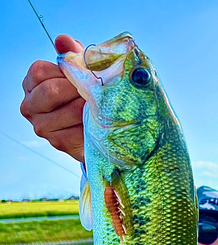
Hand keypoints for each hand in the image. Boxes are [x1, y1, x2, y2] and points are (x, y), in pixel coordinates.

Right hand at [20, 35, 84, 162]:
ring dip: (88, 108)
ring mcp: (42, 126)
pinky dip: (91, 126)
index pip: (40, 71)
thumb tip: (62, 40)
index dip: (65, 72)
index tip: (81, 76)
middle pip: (51, 91)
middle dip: (78, 89)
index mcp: (31, 84)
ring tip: (99, 106)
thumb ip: (71, 56)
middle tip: (94, 91)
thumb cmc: (83, 96)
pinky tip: (96, 123)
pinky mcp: (57, 142)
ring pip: (69, 111)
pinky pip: (77, 131)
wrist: (94, 129)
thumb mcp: (79, 73)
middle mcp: (30, 106)